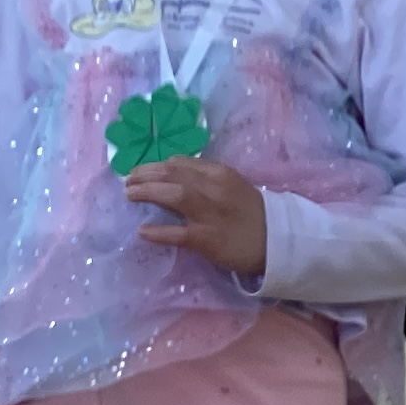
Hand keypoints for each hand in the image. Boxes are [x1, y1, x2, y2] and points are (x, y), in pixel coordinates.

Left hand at [126, 157, 269, 276]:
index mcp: (220, 173)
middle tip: (128, 181)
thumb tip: (172, 175)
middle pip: (172, 174)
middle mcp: (214, 189)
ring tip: (130, 195)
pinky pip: (176, 233)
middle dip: (145, 175)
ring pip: (173, 195)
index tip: (142, 171)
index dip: (156, 165)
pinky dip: (157, 231)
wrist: (277, 242)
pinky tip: (142, 231)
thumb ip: (206, 179)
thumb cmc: (252, 213)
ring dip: (147, 192)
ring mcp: (210, 214)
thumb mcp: (232, 186)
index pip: (181, 162)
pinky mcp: (207, 239)